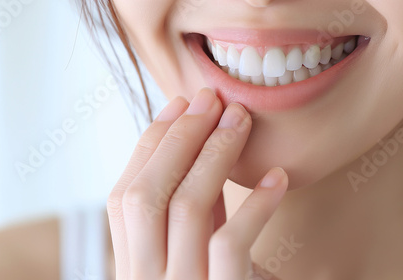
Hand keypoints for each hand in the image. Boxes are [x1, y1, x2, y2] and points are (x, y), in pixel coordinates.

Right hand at [107, 88, 287, 279]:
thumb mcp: (195, 252)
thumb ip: (192, 213)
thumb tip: (202, 148)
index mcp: (131, 264)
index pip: (124, 194)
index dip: (150, 143)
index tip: (180, 104)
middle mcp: (144, 278)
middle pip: (147, 194)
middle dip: (179, 137)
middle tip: (211, 99)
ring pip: (185, 209)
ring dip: (215, 154)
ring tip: (240, 120)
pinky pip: (231, 245)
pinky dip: (257, 206)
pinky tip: (277, 177)